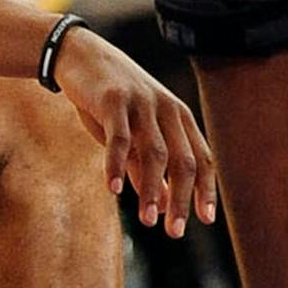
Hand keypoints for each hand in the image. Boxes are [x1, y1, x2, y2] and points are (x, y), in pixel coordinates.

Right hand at [51, 26, 216, 236]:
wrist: (81, 55)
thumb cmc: (111, 101)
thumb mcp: (134, 134)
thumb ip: (147, 168)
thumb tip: (162, 205)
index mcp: (179, 117)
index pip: (201, 158)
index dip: (205, 190)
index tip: (205, 220)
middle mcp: (166, 109)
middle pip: (183, 160)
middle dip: (181, 199)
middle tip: (175, 232)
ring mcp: (141, 103)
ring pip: (155, 153)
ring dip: (153, 189)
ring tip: (148, 220)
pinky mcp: (114, 101)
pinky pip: (119, 138)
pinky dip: (117, 165)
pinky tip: (115, 190)